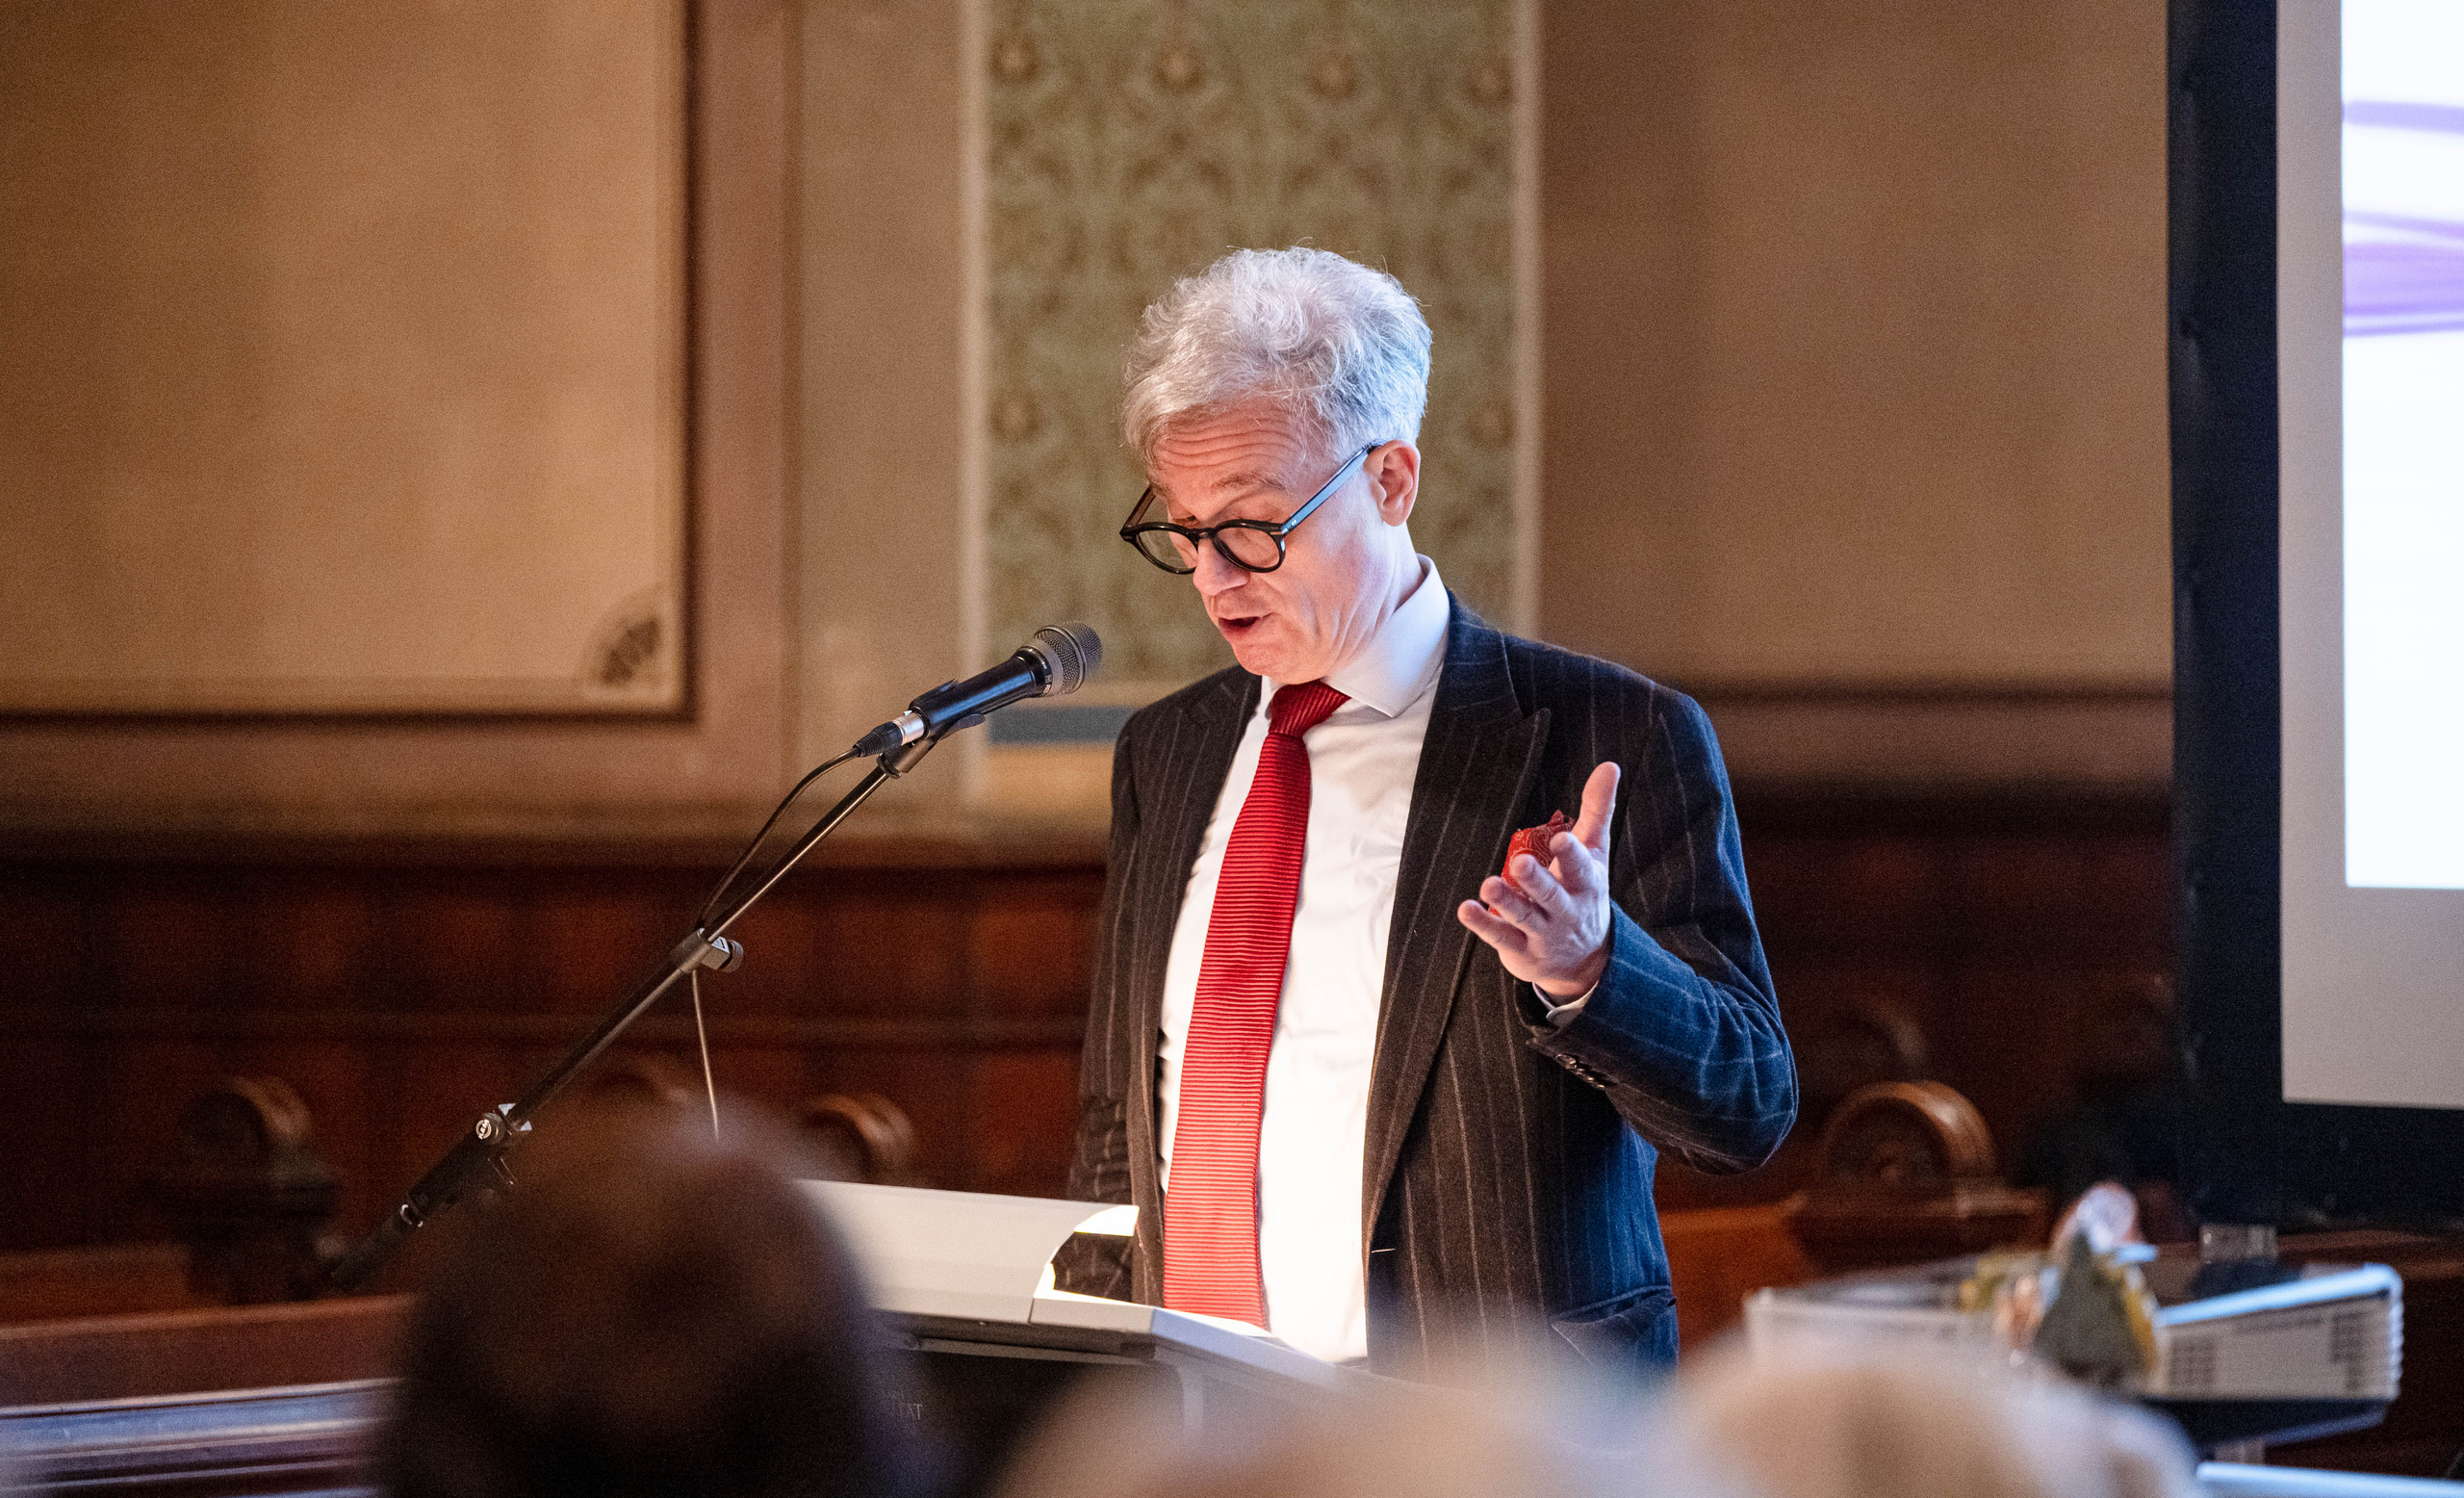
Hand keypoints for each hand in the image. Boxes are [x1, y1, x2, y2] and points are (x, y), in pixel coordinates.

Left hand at [1457, 761, 1620, 998]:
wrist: (1584, 960)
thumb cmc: (1585, 891)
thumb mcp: (1596, 852)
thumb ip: (1598, 809)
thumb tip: (1610, 765)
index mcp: (1586, 883)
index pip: (1581, 868)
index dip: (1572, 854)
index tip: (1562, 838)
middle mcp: (1566, 910)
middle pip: (1551, 895)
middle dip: (1536, 881)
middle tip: (1519, 863)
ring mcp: (1543, 932)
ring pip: (1524, 916)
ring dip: (1505, 902)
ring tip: (1488, 885)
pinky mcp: (1520, 948)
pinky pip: (1501, 935)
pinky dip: (1483, 924)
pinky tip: (1465, 909)